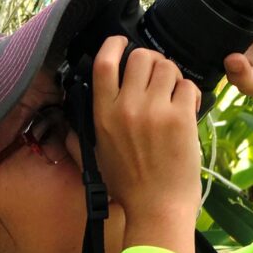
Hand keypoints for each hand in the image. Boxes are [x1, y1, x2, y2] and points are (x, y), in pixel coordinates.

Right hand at [91, 35, 201, 252]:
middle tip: (158, 76)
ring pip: (168, 66)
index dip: (114, 44)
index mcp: (103, 115)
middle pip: (141, 57)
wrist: (157, 210)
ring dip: (173, 76)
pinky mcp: (180, 118)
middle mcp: (127, 108)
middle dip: (152, 61)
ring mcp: (155, 111)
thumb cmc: (128, 187)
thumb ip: (78, 137)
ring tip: (174, 94)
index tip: (122, 42)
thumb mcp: (95, 157)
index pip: (104, 63)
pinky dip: (190, 92)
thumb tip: (62, 125)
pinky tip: (188, 107)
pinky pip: (188, 85)